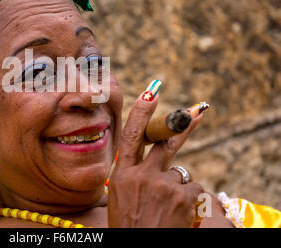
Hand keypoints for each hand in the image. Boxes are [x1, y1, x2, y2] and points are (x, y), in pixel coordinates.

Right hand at [108, 87, 204, 227]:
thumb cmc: (130, 226)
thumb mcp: (121, 198)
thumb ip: (133, 176)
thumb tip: (153, 160)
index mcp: (122, 176)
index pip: (131, 136)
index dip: (141, 113)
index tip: (150, 92)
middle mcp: (142, 176)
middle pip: (165, 142)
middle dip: (182, 125)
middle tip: (197, 111)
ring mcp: (163, 185)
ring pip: (180, 172)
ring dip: (177, 186)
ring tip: (168, 207)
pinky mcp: (183, 197)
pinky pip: (193, 188)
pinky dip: (189, 200)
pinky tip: (179, 214)